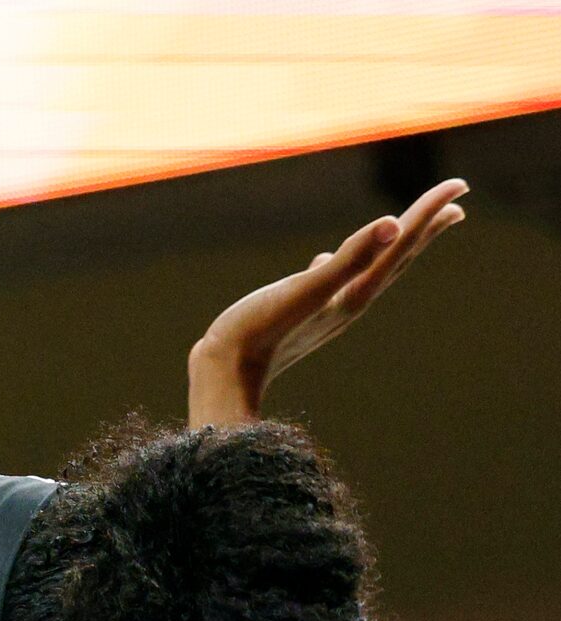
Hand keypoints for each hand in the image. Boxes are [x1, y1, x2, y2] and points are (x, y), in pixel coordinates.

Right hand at [189, 179, 466, 424]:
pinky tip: (326, 260)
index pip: (400, 243)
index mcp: (354, 293)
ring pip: (367, 270)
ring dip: (390, 246)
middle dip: (426, 228)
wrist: (220, 378)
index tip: (458, 185)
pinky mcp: (297, 315)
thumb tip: (393, 224)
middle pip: (396, 258)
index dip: (429, 212)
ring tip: (402, 228)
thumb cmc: (254, 334)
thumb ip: (348, 259)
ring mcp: (323, 311)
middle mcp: (347, 303)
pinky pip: (331, 282)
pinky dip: (340, 264)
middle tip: (456, 202)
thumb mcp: (301, 292)